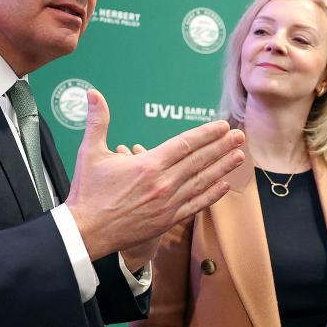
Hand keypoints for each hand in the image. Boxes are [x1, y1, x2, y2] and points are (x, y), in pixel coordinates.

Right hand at [66, 89, 244, 259]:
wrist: (86, 232)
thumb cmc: (88, 192)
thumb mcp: (90, 152)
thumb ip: (98, 121)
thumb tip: (93, 94)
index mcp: (148, 164)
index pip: (185, 144)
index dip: (207, 134)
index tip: (222, 126)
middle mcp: (163, 184)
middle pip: (199, 161)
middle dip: (222, 146)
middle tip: (240, 136)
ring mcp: (168, 204)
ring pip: (202, 182)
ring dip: (223, 168)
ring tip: (240, 156)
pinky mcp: (167, 221)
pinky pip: (196, 205)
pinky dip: (212, 195)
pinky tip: (225, 186)